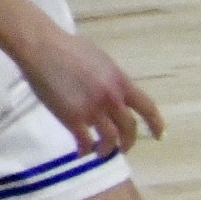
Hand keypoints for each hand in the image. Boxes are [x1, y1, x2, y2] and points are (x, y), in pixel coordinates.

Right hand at [14, 24, 162, 155]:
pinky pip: (85, 141)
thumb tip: (117, 91)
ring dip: (107, 150)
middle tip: (123, 149)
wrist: (41, 46)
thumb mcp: (102, 61)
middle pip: (129, 128)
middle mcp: (112, 98)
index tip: (159, 135)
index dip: (156, 124)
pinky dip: (85, 150)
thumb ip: (113, 79)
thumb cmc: (67, 48)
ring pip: (109, 139)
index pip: (147, 108)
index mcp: (122, 82)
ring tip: (101, 153)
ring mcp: (93, 109)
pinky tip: (82, 152)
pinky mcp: (72, 117)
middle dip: (128, 142)